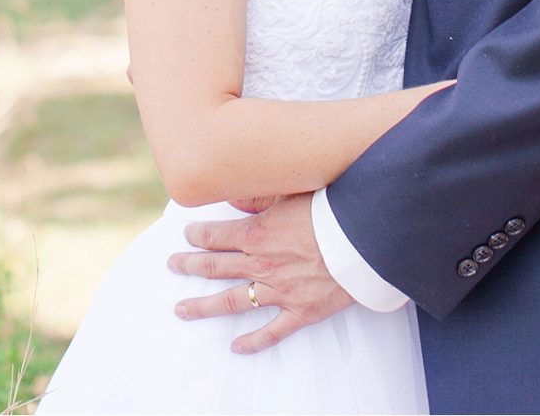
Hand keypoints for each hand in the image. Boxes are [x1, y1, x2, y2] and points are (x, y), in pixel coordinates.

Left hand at [167, 192, 354, 353]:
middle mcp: (261, 265)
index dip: (197, 236)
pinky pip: (271, 331)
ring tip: (181, 309)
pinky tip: (236, 347)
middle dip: (189, 266)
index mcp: (256, 234)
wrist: (366, 241)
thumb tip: (235, 198)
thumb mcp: (293, 191)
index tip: (187, 236)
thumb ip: (260, 196)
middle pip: (214, 267)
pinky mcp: (300, 311)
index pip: (215, 236)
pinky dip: (253, 342)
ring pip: (231, 301)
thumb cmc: (334, 211)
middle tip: (173, 266)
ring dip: (203, 306)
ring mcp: (278, 291)